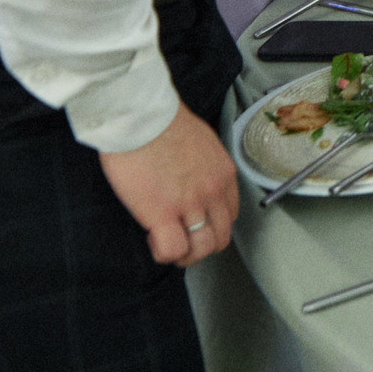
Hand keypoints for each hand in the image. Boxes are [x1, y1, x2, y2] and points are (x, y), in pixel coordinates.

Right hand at [100, 102, 238, 266]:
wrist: (142, 117)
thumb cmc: (163, 122)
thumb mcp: (200, 142)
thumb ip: (202, 167)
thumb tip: (190, 180)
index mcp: (223, 174)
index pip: (229, 214)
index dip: (210, 224)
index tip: (191, 222)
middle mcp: (214, 191)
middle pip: (220, 237)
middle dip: (201, 246)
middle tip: (179, 241)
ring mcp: (191, 204)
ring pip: (201, 248)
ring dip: (184, 254)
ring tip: (165, 244)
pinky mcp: (163, 213)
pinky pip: (173, 250)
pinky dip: (165, 254)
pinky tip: (152, 240)